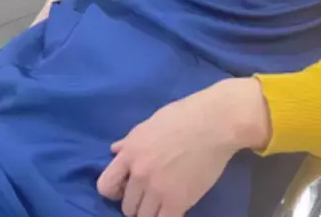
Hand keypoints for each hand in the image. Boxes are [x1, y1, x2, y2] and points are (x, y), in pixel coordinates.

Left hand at [97, 78, 270, 216]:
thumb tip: (115, 150)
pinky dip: (168, 216)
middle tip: (153, 193)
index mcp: (131, 151)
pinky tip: (177, 207)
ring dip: (152, 212)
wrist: (216, 122)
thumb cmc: (185, 115)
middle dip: (138, 202)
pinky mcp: (177, 201)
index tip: (126, 189)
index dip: (114, 191)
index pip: (105, 185)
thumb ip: (131, 141)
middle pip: (127, 206)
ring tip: (165, 201)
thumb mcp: (152, 122)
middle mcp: (139, 173)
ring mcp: (157, 189)